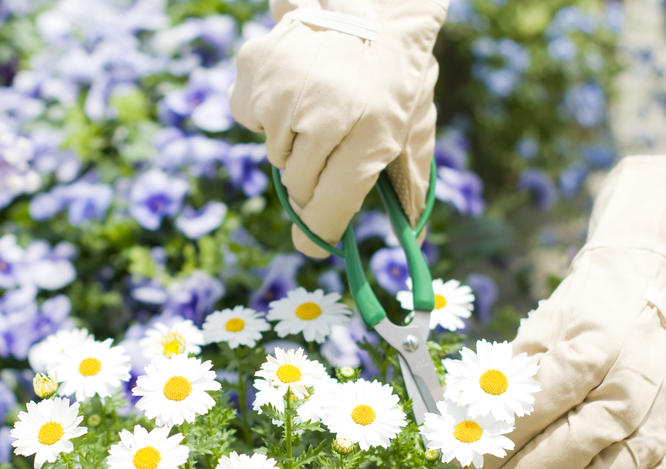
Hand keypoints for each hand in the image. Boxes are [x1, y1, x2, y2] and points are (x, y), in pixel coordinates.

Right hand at [228, 0, 447, 256]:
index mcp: (371, 132)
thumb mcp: (416, 127)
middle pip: (298, 185)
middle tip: (331, 147)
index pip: (331, 205)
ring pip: (273, 153)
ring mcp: (284, 90)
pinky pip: (249, 118)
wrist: (370, 7)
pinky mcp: (255, 68)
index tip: (312, 246)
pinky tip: (293, 89)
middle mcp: (325, 113)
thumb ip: (413, 182)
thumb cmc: (395, 75)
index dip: (319, 232)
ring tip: (318, 107)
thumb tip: (416, 237)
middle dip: (312, 179)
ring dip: (292, 142)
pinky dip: (265, 112)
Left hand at [468, 154, 665, 468]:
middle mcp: (631, 390)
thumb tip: (463, 426)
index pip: (539, 406)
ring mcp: (656, 425)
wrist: (655, 300)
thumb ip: (507, 377)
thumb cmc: (584, 317)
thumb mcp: (540, 328)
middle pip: (570, 449)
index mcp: (592, 350)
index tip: (465, 465)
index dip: (499, 442)